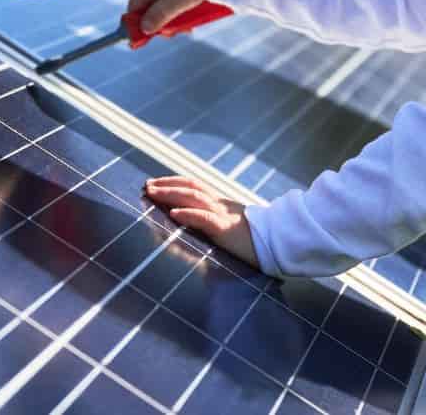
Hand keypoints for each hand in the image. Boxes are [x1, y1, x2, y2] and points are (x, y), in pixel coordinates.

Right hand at [127, 0, 213, 40]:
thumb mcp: (178, 2)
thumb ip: (159, 15)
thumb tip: (143, 29)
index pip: (134, 6)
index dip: (140, 23)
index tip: (153, 36)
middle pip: (147, 1)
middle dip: (160, 19)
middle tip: (179, 30)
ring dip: (170, 11)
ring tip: (189, 20)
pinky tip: (191, 4)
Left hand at [143, 176, 259, 268]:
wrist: (279, 243)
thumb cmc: (255, 239)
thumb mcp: (232, 224)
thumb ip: (214, 221)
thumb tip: (193, 222)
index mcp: (221, 203)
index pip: (194, 185)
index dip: (174, 181)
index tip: (155, 182)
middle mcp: (220, 205)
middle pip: (190, 187)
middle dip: (166, 184)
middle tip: (147, 185)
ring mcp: (223, 215)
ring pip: (194, 198)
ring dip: (171, 194)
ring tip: (153, 193)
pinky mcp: (226, 230)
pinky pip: (205, 218)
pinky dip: (189, 214)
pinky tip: (175, 213)